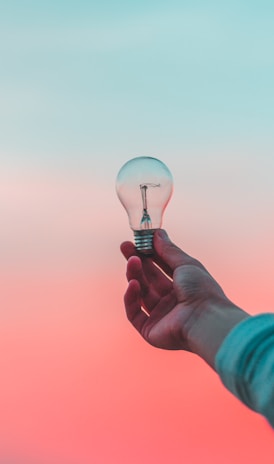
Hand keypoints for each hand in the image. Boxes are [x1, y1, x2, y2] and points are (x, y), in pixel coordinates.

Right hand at [121, 229, 248, 366]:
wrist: (205, 319)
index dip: (148, 254)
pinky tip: (133, 284)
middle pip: (148, 279)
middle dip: (136, 262)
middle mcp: (171, 301)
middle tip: (125, 247)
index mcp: (182, 286)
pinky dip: (131, 298)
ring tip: (132, 261)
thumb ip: (168, 250)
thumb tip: (157, 233)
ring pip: (140, 293)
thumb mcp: (186, 264)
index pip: (160, 267)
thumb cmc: (201, 290)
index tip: (137, 240)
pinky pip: (134, 313)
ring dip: (134, 276)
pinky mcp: (150, 330)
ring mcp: (160, 316)